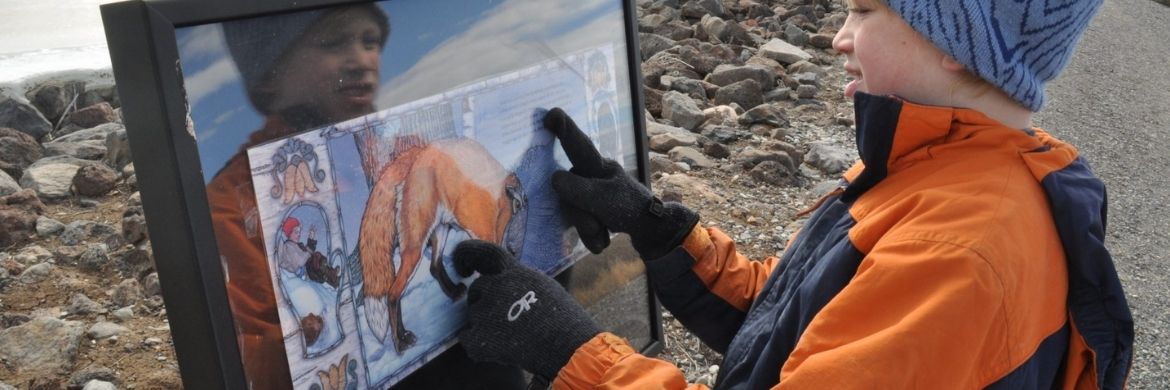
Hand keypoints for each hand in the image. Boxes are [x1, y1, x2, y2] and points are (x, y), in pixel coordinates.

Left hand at [455, 240, 599, 379]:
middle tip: (503, 318)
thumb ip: (517, 280)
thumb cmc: (563, 319)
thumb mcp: (542, 286)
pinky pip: (468, 339)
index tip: (462, 269)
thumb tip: (500, 280)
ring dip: (486, 324)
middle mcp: (494, 287)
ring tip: (512, 337)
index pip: (481, 253)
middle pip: (477, 290)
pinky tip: (501, 350)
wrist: (568, 348)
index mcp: (512, 272)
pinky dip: (479, 345)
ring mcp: (484, 314)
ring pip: (474, 316)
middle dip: (484, 301)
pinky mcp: (479, 340)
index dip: (466, 256)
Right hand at [544, 108, 699, 259]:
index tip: (551, 113)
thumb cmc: (630, 205)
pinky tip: (602, 240)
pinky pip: (577, 226)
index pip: (577, 144)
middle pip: (567, 192)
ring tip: (604, 232)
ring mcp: (584, 193)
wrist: (648, 228)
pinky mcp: (585, 210)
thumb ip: (579, 189)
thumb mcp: (606, 198)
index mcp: (596, 165)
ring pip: (571, 211)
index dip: (563, 128)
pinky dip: (591, 236)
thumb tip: (554, 178)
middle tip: (599, 225)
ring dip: (588, 229)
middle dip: (581, 214)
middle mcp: (587, 175)